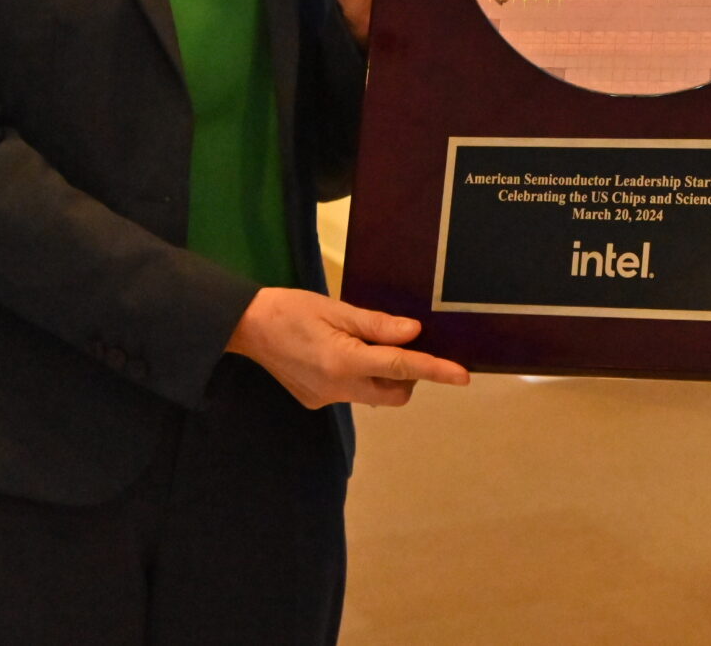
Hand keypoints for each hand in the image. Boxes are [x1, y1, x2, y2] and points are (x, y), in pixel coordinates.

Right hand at [226, 286, 470, 408]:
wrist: (247, 327)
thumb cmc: (292, 309)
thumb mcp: (336, 310)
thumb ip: (377, 325)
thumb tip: (414, 333)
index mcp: (345, 361)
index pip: (402, 367)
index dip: (436, 370)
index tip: (463, 376)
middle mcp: (339, 388)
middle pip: (394, 394)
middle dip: (408, 376)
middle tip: (396, 344)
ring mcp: (326, 399)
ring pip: (374, 396)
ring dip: (383, 376)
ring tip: (363, 345)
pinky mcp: (315, 401)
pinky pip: (352, 394)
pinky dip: (359, 377)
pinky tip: (337, 355)